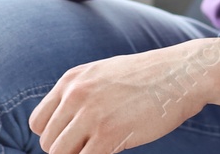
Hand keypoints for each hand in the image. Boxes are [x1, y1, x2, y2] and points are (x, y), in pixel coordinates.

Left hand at [29, 40, 219, 153]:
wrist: (181, 74)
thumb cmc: (147, 78)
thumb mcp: (103, 74)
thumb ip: (81, 94)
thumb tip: (65, 126)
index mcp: (71, 80)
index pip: (38, 122)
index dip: (54, 136)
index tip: (74, 139)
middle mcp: (75, 95)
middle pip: (48, 143)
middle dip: (67, 151)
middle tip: (92, 147)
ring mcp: (90, 115)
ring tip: (102, 148)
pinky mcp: (108, 135)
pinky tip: (113, 151)